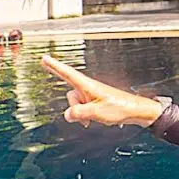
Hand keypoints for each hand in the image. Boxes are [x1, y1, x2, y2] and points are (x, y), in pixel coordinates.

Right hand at [42, 55, 164, 127]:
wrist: (134, 111)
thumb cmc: (119, 108)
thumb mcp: (97, 112)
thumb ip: (80, 113)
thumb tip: (67, 114)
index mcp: (88, 86)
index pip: (67, 74)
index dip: (55, 66)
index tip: (44, 58)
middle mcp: (88, 88)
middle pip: (70, 96)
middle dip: (75, 108)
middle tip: (87, 118)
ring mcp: (91, 94)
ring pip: (76, 104)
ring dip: (82, 113)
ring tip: (96, 118)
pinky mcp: (94, 101)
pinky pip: (82, 107)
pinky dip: (85, 115)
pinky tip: (93, 120)